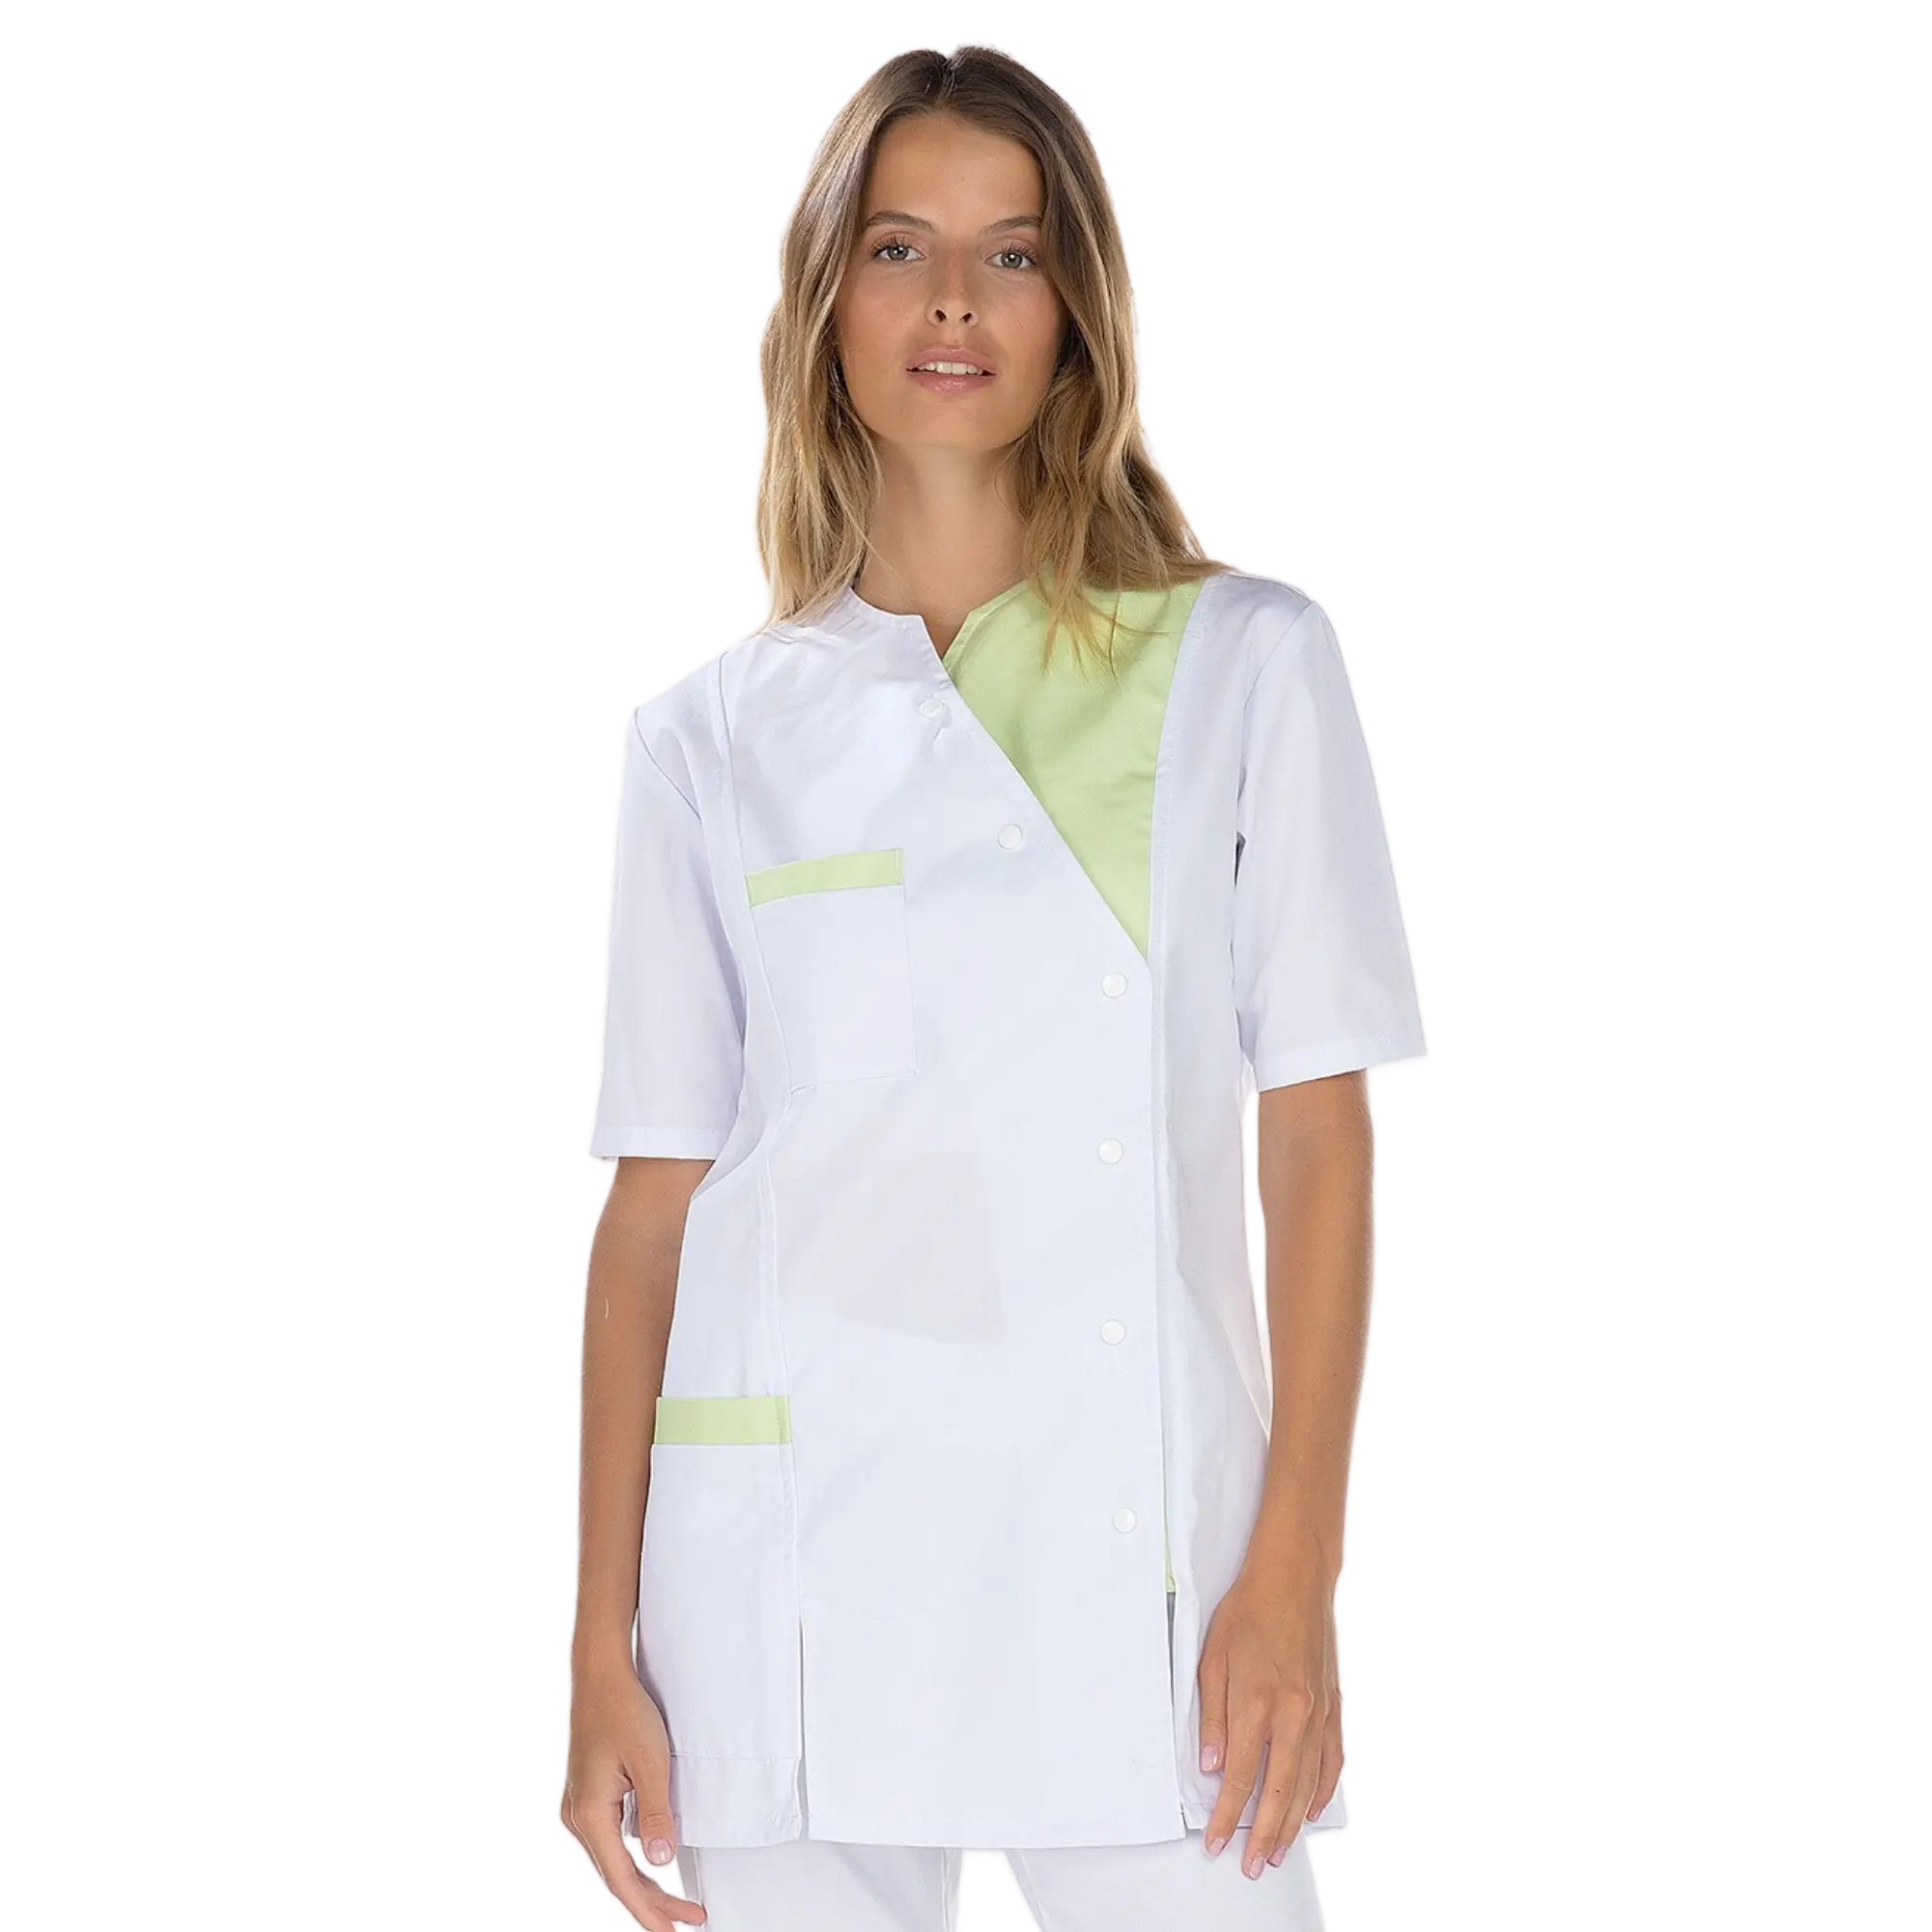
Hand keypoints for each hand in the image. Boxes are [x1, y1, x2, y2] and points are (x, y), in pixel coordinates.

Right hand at [560, 1655, 707, 1927]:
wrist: (601, 1675)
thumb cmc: (623, 1709)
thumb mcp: (650, 1761)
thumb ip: (656, 1815)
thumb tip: (663, 1862)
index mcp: (591, 1815)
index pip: (622, 1880)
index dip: (649, 1910)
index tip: (673, 1930)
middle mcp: (580, 1818)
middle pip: (617, 1877)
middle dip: (652, 1904)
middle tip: (687, 1920)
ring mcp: (582, 1808)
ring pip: (614, 1861)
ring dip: (645, 1884)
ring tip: (678, 1902)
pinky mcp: (590, 1797)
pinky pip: (611, 1841)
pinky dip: (634, 1860)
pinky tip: (654, 1865)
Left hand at [1195, 1550, 1344, 1876]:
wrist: (1294, 1579)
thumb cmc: (1251, 1609)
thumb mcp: (1212, 1658)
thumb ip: (1210, 1717)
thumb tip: (1207, 1763)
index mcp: (1256, 1703)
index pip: (1237, 1777)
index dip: (1226, 1815)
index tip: (1217, 1839)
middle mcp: (1292, 1715)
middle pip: (1278, 1792)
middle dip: (1262, 1835)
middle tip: (1251, 1863)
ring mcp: (1318, 1713)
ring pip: (1308, 1784)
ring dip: (1292, 1822)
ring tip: (1278, 1849)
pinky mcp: (1333, 1706)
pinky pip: (1332, 1761)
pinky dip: (1322, 1790)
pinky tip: (1310, 1807)